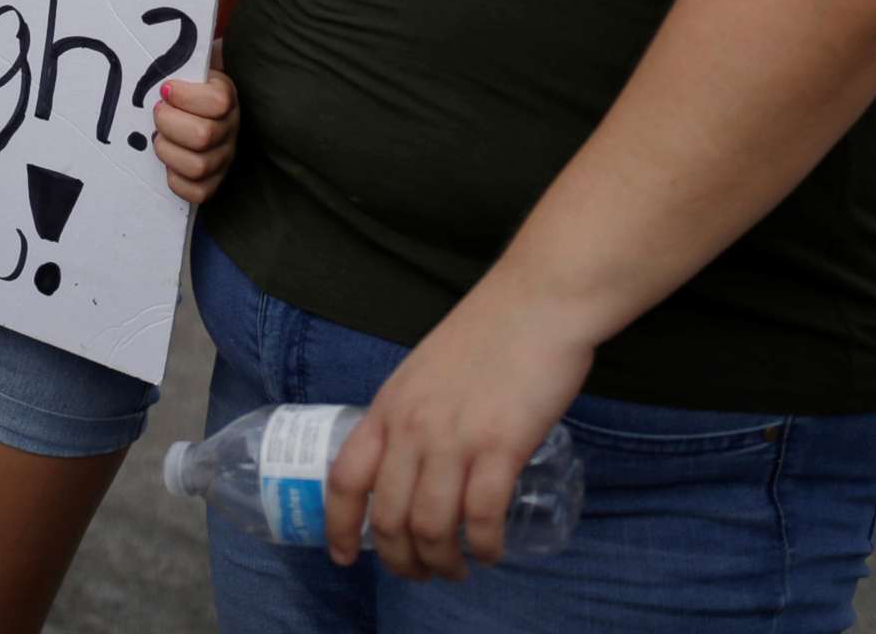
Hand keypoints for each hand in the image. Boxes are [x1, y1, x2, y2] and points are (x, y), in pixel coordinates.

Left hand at [150, 44, 237, 204]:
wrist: (191, 104)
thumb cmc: (182, 84)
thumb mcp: (186, 64)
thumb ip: (180, 56)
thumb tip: (158, 37)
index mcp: (227, 96)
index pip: (218, 101)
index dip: (186, 97)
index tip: (165, 89)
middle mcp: (231, 128)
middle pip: (203, 136)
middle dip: (169, 124)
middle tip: (157, 113)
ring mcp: (224, 157)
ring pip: (198, 166)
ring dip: (168, 152)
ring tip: (158, 139)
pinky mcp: (214, 181)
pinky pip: (200, 192)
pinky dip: (177, 180)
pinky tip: (167, 165)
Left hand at [324, 279, 594, 579]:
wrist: (537, 301)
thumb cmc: (488, 332)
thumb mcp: (425, 371)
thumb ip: (413, 413)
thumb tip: (413, 460)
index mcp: (388, 407)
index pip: (345, 479)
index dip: (338, 526)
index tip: (344, 558)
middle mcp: (412, 427)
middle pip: (389, 517)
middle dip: (401, 560)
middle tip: (422, 572)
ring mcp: (455, 438)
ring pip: (432, 526)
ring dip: (443, 561)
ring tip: (458, 568)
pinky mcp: (501, 446)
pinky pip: (481, 517)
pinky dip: (484, 546)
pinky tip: (492, 550)